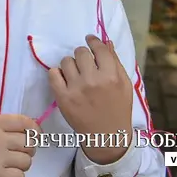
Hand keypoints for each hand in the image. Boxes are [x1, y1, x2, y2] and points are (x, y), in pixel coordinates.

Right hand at [0, 114, 39, 176]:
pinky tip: (3, 174)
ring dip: (20, 165)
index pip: (24, 122)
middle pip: (29, 143)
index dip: (34, 129)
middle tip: (15, 153)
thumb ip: (7, 127)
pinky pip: (20, 176)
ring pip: (27, 161)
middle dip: (27, 149)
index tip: (35, 135)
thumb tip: (36, 129)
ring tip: (7, 164)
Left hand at [49, 35, 133, 164]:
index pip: (99, 49)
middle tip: (85, 65)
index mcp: (111, 77)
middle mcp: (93, 81)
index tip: (90, 40)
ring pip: (66, 61)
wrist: (107, 136)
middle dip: (83, 56)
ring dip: (70, 65)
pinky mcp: (62, 97)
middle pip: (80, 52)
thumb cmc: (118, 108)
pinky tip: (65, 80)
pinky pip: (53, 73)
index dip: (93, 41)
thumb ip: (115, 62)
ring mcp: (76, 89)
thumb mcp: (124, 85)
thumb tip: (105, 41)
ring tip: (77, 75)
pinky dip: (57, 74)